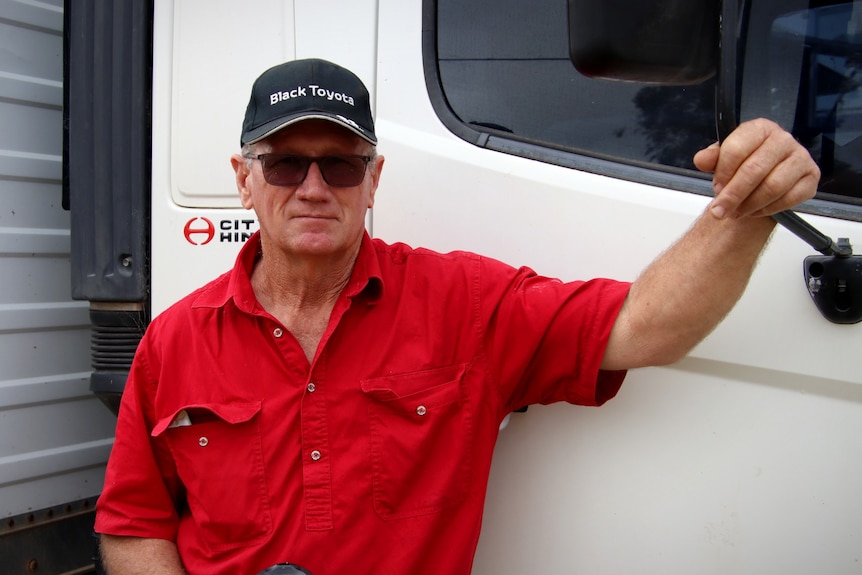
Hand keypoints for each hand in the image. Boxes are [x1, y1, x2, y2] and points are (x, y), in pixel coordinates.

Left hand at [693, 118, 819, 219]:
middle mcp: (783, 139)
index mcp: (759, 128)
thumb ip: (711, 158)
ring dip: (750, 205)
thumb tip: (701, 159)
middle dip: (734, 195)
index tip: (716, 187)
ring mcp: (801, 158)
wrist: (763, 178)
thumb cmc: (743, 164)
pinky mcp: (811, 177)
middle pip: (755, 170)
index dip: (723, 172)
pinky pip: (789, 198)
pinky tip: (755, 211)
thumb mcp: (722, 158)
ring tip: (737, 212)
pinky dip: (768, 209)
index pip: (737, 148)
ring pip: (773, 186)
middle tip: (721, 210)